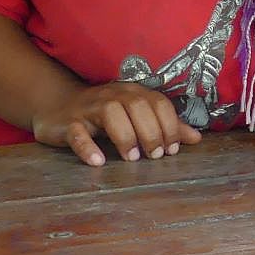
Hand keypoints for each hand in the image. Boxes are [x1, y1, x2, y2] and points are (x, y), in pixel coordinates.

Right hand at [31, 82, 201, 165]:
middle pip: (138, 106)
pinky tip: (98, 162)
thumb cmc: (104, 115)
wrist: (58, 107)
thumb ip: (165, 126)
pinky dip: (88, 147)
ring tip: (133, 158)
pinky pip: (77, 132)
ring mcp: (89, 107)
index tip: (171, 149)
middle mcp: (113, 95)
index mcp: (133, 93)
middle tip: (155, 156)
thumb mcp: (136, 117)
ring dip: (125, 137)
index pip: (158, 102)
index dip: (169, 125)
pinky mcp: (68, 122)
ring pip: (110, 113)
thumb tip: (196, 138)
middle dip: (151, 132)